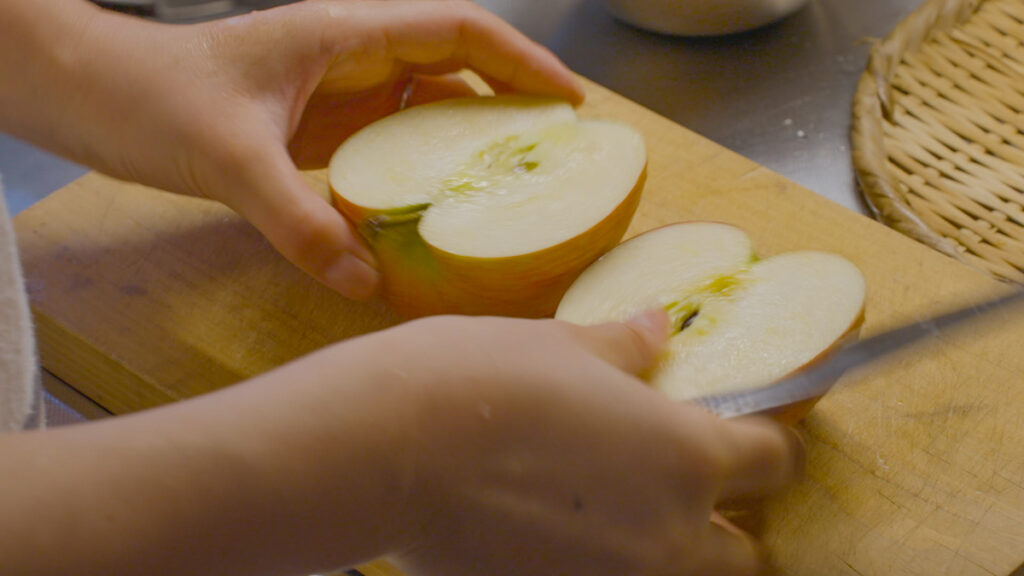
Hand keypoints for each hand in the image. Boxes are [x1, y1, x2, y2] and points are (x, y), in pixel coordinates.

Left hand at [49, 0, 584, 299]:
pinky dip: (422, 175)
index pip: (457, 31)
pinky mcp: (317, 131)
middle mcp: (350, 59)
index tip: (571, 101)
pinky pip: (389, 150)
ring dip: (471, 143)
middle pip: (456, 69)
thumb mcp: (228, 159)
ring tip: (517, 186)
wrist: (93, 96)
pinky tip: (440, 212)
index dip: (523, 60)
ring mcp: (335, 96)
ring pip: (426, 111)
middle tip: (563, 153)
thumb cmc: (150, 97)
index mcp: (343, 36)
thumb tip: (365, 283)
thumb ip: (296, 221)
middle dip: (514, 103)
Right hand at [366, 311, 802, 575]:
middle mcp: (668, 536)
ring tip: (622, 515)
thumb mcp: (560, 347)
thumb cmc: (475, 380)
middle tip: (684, 487)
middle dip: (728, 523)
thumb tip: (659, 329)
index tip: (755, 429)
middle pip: (744, 553)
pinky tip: (560, 534)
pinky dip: (603, 566)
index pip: (773, 460)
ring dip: (672, 554)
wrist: (381, 449)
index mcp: (685, 456)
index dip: (770, 439)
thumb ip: (623, 349)